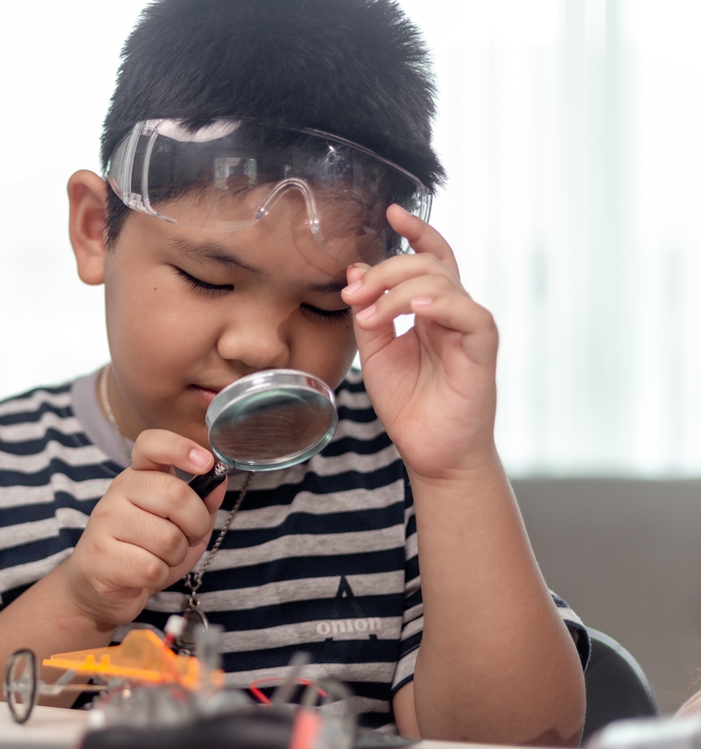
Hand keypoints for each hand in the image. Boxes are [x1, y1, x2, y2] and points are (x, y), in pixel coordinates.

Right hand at [62, 430, 227, 627]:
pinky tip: (145, 574)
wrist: (101, 589)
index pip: (151, 444)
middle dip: (197, 524)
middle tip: (189, 536)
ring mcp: (104, 523)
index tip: (206, 463)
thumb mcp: (182, 523)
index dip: (180, 447)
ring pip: (168, 538)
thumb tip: (219, 480)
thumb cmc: (145, 550)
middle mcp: (118, 491)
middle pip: (175, 494)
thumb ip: (202, 501)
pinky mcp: (99, 557)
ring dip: (176, 556)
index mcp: (138, 476)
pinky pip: (151, 568)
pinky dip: (160, 576)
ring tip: (161, 557)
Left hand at [341, 205, 498, 480]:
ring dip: (397, 292)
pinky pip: (468, 312)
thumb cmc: (409, 404)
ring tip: (370, 316)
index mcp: (429, 309)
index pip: (428, 257)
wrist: (431, 451)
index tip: (390, 211)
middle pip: (426, 264)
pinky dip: (440, 304)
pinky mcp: (482, 346)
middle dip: (384, 272)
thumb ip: (368, 312)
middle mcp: (452, 311)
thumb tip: (356, 269)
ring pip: (441, 281)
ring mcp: (469, 326)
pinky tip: (416, 311)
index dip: (414, 231)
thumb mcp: (375, 354)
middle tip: (353, 295)